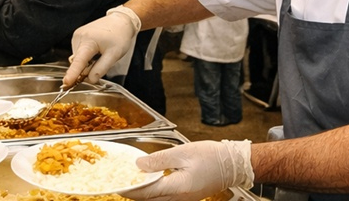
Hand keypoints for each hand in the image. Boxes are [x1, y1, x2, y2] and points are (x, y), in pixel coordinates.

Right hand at [64, 9, 139, 85]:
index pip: (79, 61)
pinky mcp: (78, 35)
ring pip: (78, 57)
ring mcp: (77, 35)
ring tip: (100, 52)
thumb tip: (91, 79)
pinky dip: (86, 55)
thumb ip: (101, 68)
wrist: (120, 21)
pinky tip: (96, 49)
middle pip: (78, 61)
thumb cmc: (119, 36)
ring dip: (87, 61)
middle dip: (86, 67)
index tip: (66, 82)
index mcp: (89, 41)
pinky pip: (79, 52)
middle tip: (102, 62)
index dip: (72, 73)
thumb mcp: (114, 54)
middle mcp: (79, 37)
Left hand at [125, 140, 253, 200]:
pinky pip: (165, 197)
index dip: (129, 189)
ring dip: (143, 193)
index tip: (116, 185)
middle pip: (149, 200)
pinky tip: (149, 182)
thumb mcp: (182, 153)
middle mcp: (179, 197)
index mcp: (177, 187)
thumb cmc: (212, 157)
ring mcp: (183, 199)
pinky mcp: (186, 196)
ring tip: (131, 181)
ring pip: (157, 200)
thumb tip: (139, 164)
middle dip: (133, 193)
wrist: (233, 164)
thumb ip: (159, 160)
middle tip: (120, 182)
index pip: (146, 192)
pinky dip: (154, 192)